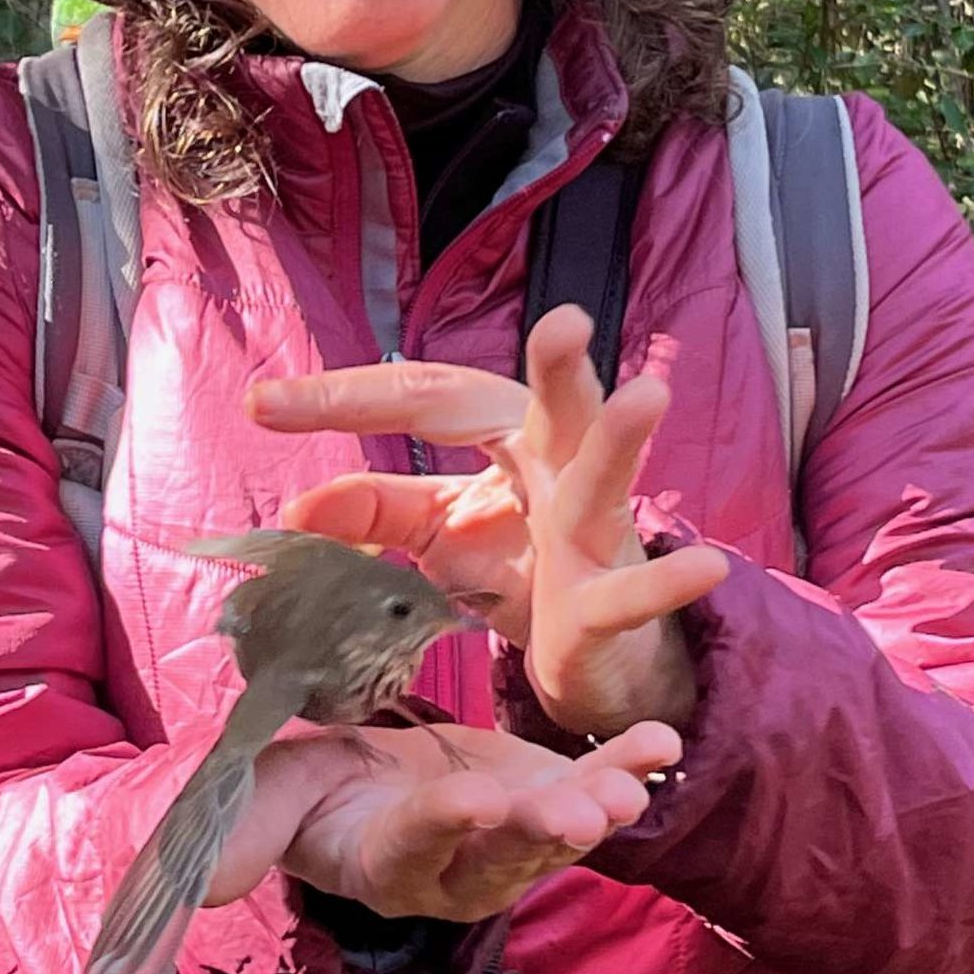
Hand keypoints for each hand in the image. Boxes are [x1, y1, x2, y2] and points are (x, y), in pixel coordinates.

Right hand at [210, 719, 681, 922]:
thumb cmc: (302, 793)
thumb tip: (200, 881)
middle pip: (502, 859)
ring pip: (557, 834)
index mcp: (385, 862)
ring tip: (636, 785)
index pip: (416, 848)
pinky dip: (629, 766)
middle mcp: (457, 868)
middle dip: (541, 836)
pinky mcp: (543, 799)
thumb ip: (240, 835)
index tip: (475, 802)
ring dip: (600, 807)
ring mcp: (509, 840)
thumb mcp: (261, 803)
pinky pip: (593, 790)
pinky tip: (664, 743)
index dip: (445, 828)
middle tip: (582, 814)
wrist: (358, 782)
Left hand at [246, 306, 728, 737]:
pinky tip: (709, 564)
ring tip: (649, 397)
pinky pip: (638, 592)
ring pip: (610, 480)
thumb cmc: (522, 569)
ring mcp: (597, 533)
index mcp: (508, 438)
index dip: (347, 399)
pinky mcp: (615, 600)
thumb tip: (299, 505)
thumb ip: (374, 511)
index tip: (264, 406)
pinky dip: (669, 583)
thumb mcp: (439, 533)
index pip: (426, 399)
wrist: (593, 652)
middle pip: (555, 406)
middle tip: (564, 320)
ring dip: (628, 440)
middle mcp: (560, 470)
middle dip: (560, 365)